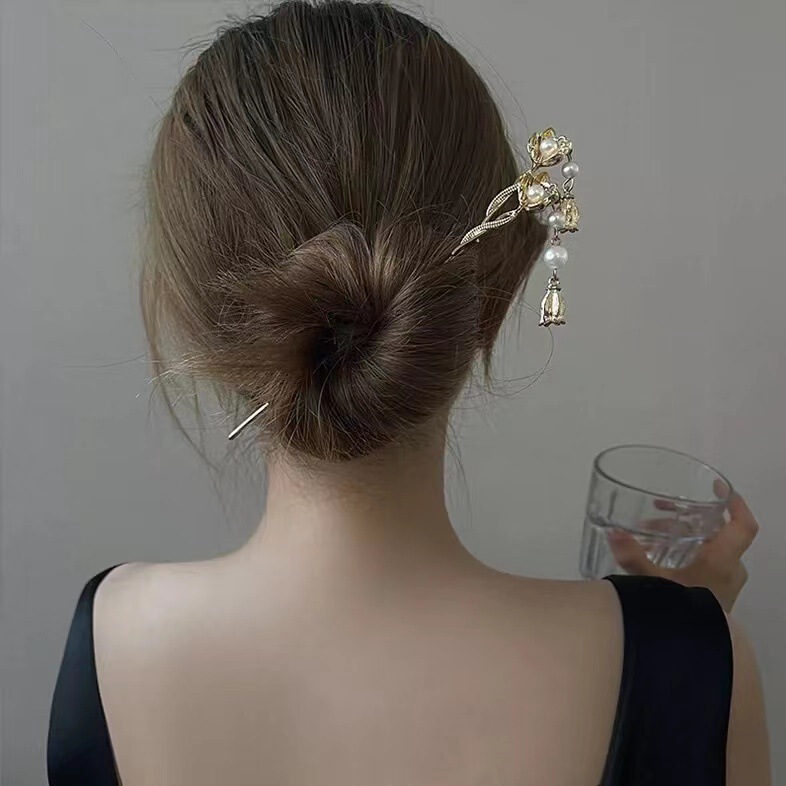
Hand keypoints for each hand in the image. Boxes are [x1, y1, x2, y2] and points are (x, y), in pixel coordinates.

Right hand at [607, 488, 758, 612]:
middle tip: (661, 512)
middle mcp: (731, 570)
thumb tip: (613, 533)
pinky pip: (707, 566)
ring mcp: (726, 586)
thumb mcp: (652, 582)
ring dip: (685, 538)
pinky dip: (688, 555)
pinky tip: (659, 559)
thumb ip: (633, 557)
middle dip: (690, 520)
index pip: (743, 525)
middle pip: (720, 534)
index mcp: (723, 560)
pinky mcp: (716, 598)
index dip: (735, 502)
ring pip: (712, 550)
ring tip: (651, 537)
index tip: (717, 488)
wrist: (690, 655)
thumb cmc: (679, 612)